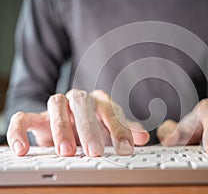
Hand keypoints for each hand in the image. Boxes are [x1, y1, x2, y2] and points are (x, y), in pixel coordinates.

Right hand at [6, 89, 149, 156]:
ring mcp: (57, 106)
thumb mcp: (110, 129)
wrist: (68, 122)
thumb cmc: (93, 125)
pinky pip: (24, 117)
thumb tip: (144, 137)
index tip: (125, 148)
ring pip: (56, 105)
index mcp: (99, 101)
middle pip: (82, 103)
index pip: (110, 110)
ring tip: (66, 150)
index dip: (119, 128)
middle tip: (95, 150)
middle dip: (89, 127)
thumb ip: (125, 131)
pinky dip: (20, 130)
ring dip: (61, 127)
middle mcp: (78, 99)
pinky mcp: (37, 117)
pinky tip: (23, 148)